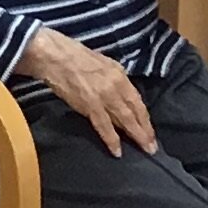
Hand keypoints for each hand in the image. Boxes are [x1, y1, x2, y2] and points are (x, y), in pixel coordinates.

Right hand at [18, 28, 156, 155]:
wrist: (55, 56)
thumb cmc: (75, 57)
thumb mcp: (103, 63)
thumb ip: (113, 79)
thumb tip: (120, 95)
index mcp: (119, 74)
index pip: (138, 100)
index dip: (145, 118)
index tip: (150, 131)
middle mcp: (116, 85)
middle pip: (135, 112)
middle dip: (145, 131)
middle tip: (152, 147)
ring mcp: (104, 96)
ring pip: (125, 120)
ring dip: (136, 136)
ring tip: (144, 150)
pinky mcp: (90, 105)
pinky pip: (104, 126)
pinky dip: (112, 139)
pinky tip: (117, 151)